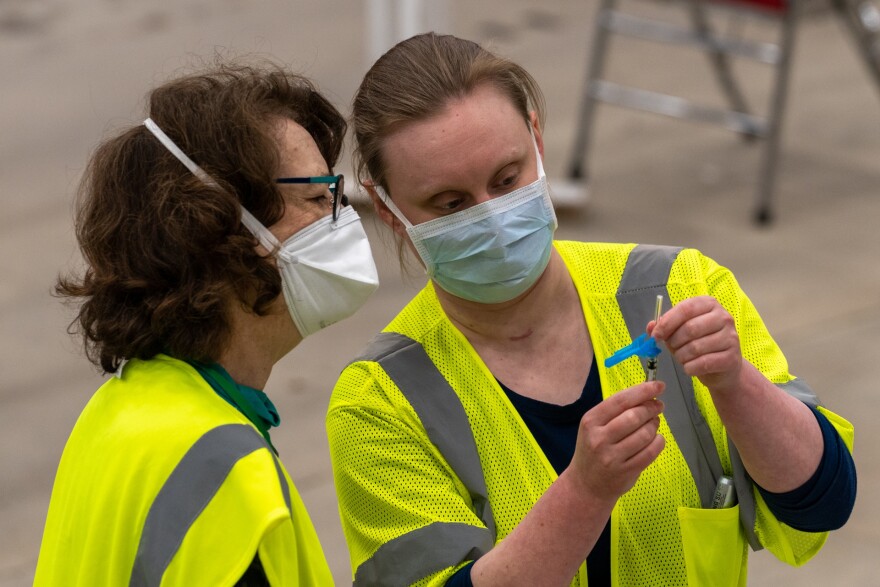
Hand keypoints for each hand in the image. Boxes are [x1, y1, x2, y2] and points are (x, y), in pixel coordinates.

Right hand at [570, 382, 664, 501]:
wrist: (586, 485)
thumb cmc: (593, 449)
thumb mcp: (594, 427)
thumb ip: (616, 411)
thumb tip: (648, 394)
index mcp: (591, 421)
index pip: (621, 400)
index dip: (643, 390)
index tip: (658, 385)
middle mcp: (599, 438)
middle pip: (635, 416)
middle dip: (651, 408)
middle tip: (658, 406)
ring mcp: (612, 457)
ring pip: (645, 434)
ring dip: (655, 425)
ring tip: (653, 424)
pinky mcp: (626, 471)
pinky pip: (651, 452)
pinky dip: (659, 442)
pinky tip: (655, 439)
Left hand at [650, 296, 742, 394]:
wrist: (723, 368)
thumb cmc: (699, 345)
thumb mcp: (680, 332)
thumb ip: (664, 327)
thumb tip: (651, 326)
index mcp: (709, 304)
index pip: (685, 308)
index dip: (667, 323)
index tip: (656, 335)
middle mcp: (723, 317)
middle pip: (690, 328)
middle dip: (674, 342)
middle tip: (671, 348)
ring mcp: (731, 337)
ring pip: (696, 347)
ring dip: (681, 356)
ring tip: (682, 357)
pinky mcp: (732, 357)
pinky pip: (704, 363)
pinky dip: (690, 368)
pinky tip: (690, 367)